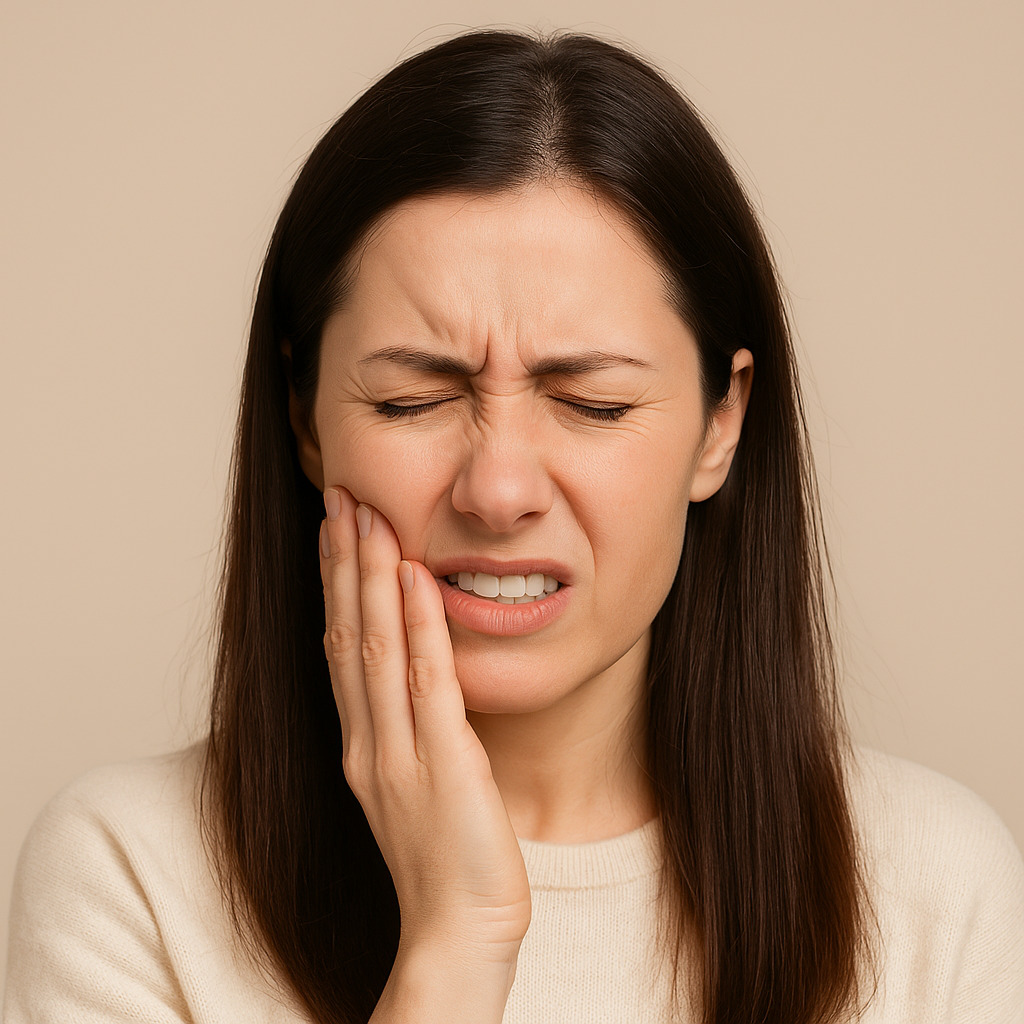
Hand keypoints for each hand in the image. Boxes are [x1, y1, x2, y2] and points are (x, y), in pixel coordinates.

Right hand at [319, 486, 531, 968]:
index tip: (337, 528)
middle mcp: (369, 741)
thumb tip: (414, 671)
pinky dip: (419, 628)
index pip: (340, 647)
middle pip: (347, 635)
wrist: (459, 930)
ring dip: (371, 580)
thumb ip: (408, 726)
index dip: (336, 585)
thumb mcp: (415, 780)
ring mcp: (400, 753)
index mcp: (363, 743)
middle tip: (341, 498)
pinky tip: (418, 581)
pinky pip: (427, 685)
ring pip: (376, 649)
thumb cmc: (444, 855)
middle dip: (344, 564)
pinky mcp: (444, 766)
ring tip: (368, 518)